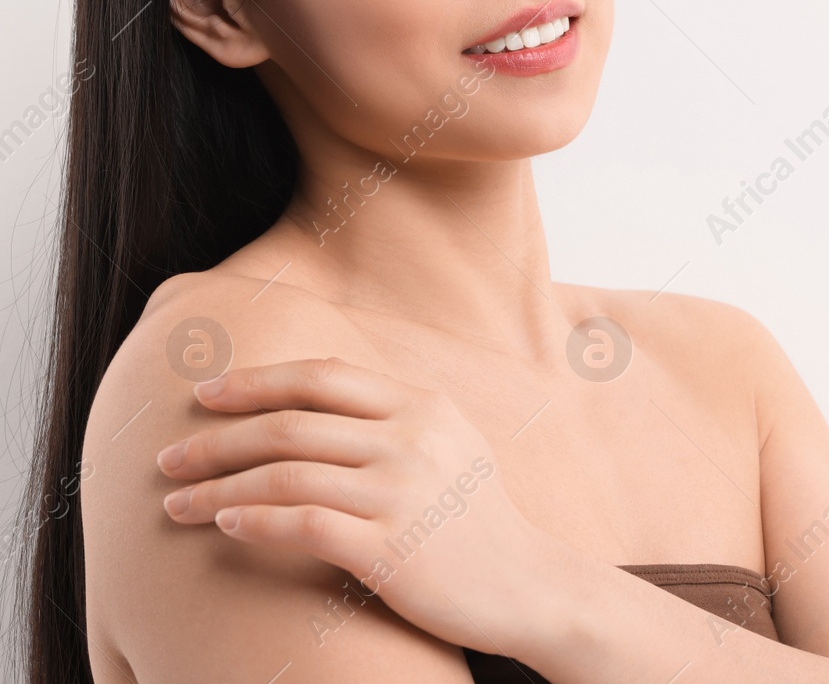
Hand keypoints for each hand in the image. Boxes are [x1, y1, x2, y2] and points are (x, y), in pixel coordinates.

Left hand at [156, 357, 545, 653]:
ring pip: (286, 473)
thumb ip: (392, 417)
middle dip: (217, 438)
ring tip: (177, 503)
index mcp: (424, 406)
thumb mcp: (449, 443)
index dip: (256, 380)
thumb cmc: (475, 517)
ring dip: (219, 486)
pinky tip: (225, 523)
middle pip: (291, 424)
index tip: (205, 394)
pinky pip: (302, 523)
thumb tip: (309, 398)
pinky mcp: (390, 548)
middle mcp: (413, 440)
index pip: (323, 377)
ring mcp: (402, 493)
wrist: (526, 583)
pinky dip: (254, 519)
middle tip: (169, 456)